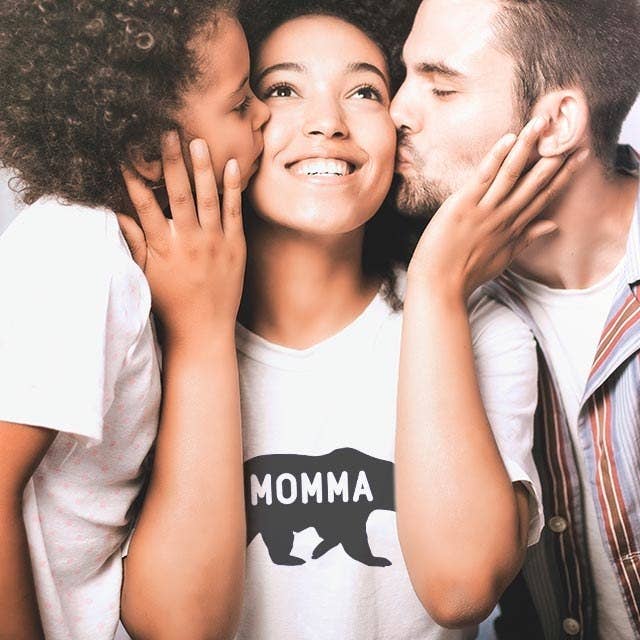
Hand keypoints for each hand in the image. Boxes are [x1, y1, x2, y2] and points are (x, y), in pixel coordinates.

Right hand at [118, 132, 245, 341]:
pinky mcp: (236, 246)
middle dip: (171, 162)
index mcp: (164, 248)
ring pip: (208, 198)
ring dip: (202, 168)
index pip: (145, 206)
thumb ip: (134, 243)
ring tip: (197, 141)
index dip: (135, 178)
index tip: (127, 153)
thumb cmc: (171, 302)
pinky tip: (232, 165)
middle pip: (179, 194)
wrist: (204, 328)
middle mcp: (189, 241)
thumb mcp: (146, 275)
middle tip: (167, 132)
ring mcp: (215, 242)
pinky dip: (233, 188)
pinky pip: (235, 212)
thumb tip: (116, 214)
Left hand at [407, 116, 589, 299]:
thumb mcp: (503, 258)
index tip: (578, 156)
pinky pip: (483, 177)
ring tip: (541, 124)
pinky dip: (496, 157)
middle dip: (554, 157)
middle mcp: (504, 217)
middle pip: (535, 182)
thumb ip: (527, 238)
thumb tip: (553, 225)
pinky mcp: (463, 206)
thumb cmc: (466, 273)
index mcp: (513, 228)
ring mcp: (485, 211)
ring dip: (527, 147)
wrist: (440, 285)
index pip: (544, 196)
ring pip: (512, 174)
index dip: (563, 175)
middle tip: (571, 133)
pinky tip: (509, 139)